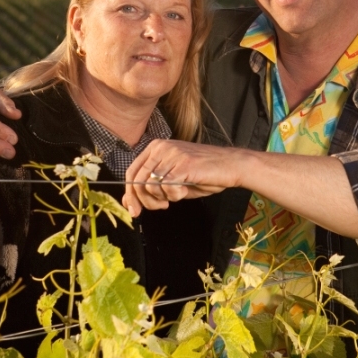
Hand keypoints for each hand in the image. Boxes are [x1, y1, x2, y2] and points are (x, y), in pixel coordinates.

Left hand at [122, 140, 244, 216]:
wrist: (230, 165)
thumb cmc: (204, 173)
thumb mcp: (172, 180)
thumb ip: (151, 187)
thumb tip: (127, 202)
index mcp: (156, 147)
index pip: (131, 172)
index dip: (130, 195)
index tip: (134, 210)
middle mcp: (161, 148)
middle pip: (136, 181)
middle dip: (144, 201)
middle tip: (160, 207)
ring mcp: (171, 155)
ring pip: (149, 185)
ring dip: (161, 199)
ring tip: (177, 195)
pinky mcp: (183, 164)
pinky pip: (166, 187)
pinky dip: (174, 195)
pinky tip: (183, 192)